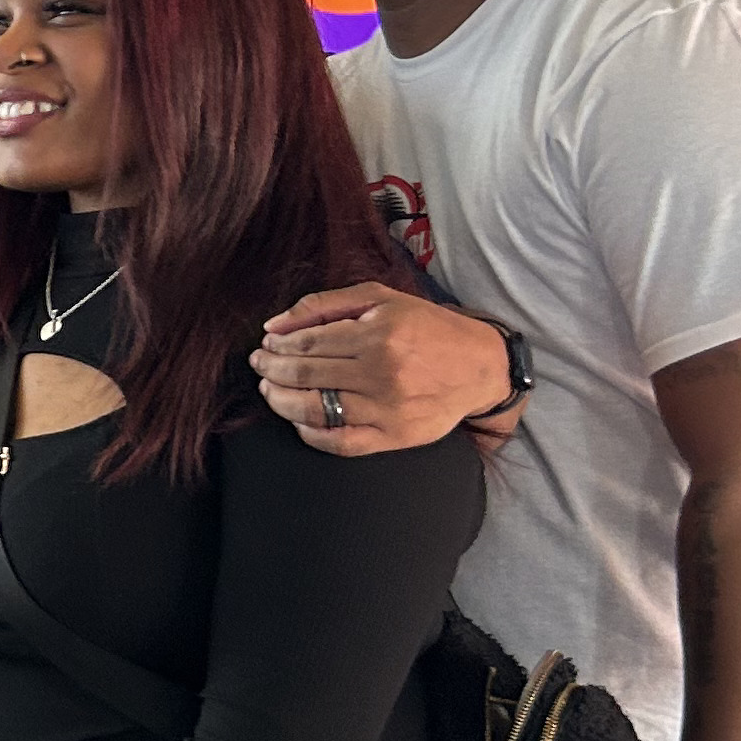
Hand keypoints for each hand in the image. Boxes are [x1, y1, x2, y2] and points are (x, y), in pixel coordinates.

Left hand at [252, 285, 518, 455]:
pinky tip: (298, 419)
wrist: (480, 366)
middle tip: (260, 365)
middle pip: (304, 375)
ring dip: (280, 401)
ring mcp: (387, 408)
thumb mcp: (381, 299)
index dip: (277, 345)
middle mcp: (382, 373)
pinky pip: (338, 442)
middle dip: (271, 370)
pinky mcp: (394, 436)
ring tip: (270, 390)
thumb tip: (274, 325)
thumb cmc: (427, 328)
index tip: (266, 345)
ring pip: (315, 409)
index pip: (307, 343)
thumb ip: (325, 305)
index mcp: (378, 335)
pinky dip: (309, 433)